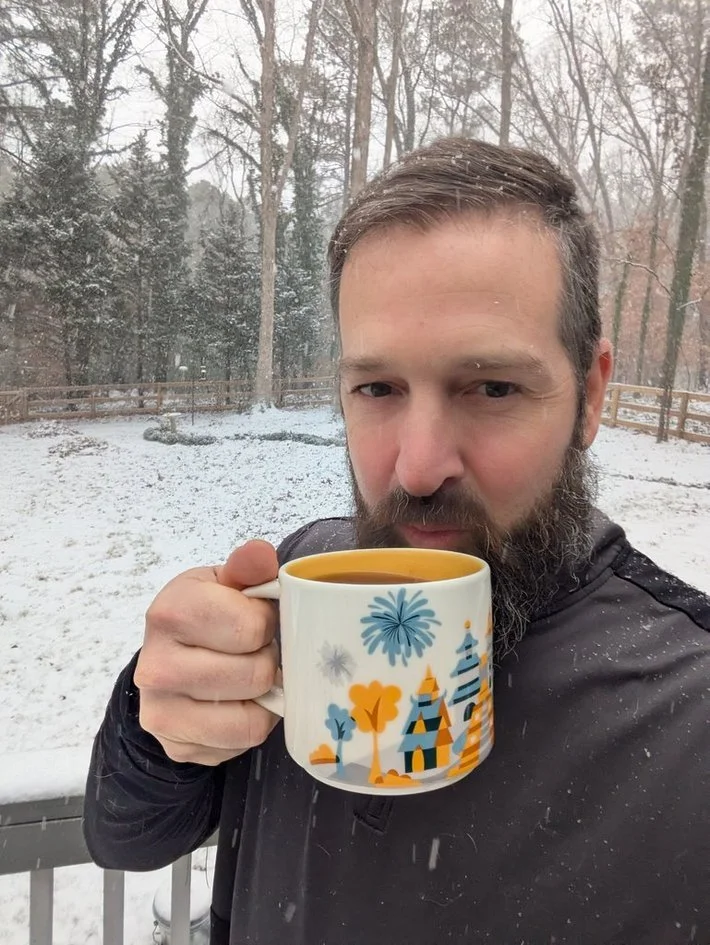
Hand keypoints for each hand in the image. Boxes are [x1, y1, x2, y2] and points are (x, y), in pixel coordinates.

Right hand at [134, 540, 279, 765]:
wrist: (169, 659)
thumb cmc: (207, 616)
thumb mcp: (225, 583)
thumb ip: (247, 566)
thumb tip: (260, 554)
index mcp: (170, 612)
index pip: (251, 628)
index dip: (265, 624)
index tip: (254, 619)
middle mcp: (156, 665)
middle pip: (254, 674)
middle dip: (266, 661)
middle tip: (253, 652)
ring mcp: (161, 711)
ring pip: (249, 717)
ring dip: (261, 697)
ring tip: (248, 677)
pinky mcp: (175, 745)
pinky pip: (241, 743)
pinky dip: (251, 725)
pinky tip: (237, 703)